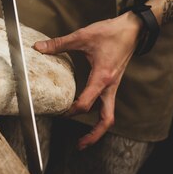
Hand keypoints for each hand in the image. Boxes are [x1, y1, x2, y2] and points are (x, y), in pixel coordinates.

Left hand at [33, 13, 142, 148]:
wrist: (133, 29)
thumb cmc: (111, 32)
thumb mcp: (83, 36)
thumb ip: (60, 43)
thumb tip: (39, 48)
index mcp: (102, 78)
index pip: (86, 104)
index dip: (71, 111)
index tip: (59, 113)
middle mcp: (109, 86)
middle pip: (106, 120)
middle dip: (94, 135)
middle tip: (80, 144)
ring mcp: (113, 87)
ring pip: (109, 115)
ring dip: (98, 128)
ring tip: (85, 138)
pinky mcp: (113, 84)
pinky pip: (107, 105)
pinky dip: (99, 114)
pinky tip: (88, 112)